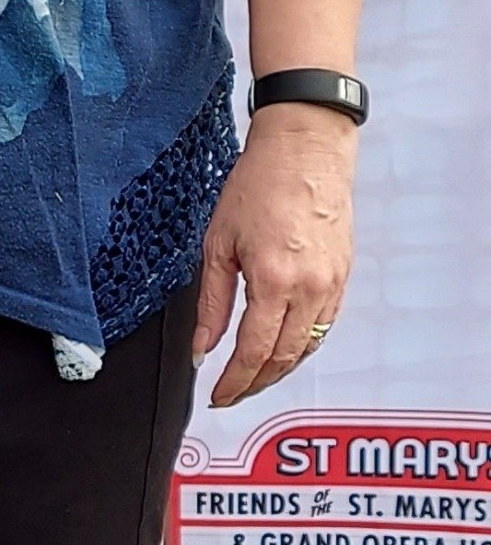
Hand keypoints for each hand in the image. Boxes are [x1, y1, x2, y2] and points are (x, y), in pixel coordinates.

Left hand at [194, 107, 355, 409]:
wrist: (305, 150)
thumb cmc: (259, 184)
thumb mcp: (218, 243)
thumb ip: (211, 303)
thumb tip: (202, 348)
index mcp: (275, 281)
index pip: (254, 353)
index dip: (234, 382)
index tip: (217, 395)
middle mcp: (310, 289)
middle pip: (283, 359)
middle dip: (255, 384)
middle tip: (230, 394)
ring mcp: (332, 284)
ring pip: (307, 348)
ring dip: (278, 370)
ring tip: (251, 378)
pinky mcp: (343, 277)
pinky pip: (323, 326)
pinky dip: (300, 345)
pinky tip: (280, 348)